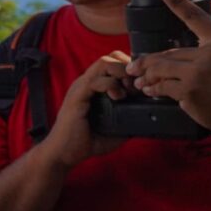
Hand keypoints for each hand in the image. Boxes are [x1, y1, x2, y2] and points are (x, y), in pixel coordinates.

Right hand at [43, 50, 134, 167]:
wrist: (63, 154)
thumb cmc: (85, 142)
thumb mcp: (115, 129)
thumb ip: (129, 119)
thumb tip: (148, 117)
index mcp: (95, 87)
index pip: (114, 62)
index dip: (131, 68)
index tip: (141, 84)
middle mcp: (87, 83)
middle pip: (111, 57)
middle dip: (129, 67)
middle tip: (137, 86)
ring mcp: (81, 87)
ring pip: (104, 62)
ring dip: (122, 73)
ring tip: (129, 90)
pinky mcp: (77, 96)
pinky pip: (95, 80)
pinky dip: (111, 85)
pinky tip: (118, 97)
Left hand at [130, 0, 210, 138]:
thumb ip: (208, 51)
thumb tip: (176, 55)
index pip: (196, 17)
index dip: (178, 2)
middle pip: (168, 53)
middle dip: (149, 62)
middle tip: (134, 67)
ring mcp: (199, 72)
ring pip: (161, 69)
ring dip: (146, 75)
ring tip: (139, 80)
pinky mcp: (190, 90)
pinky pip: (163, 86)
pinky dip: (154, 89)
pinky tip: (150, 90)